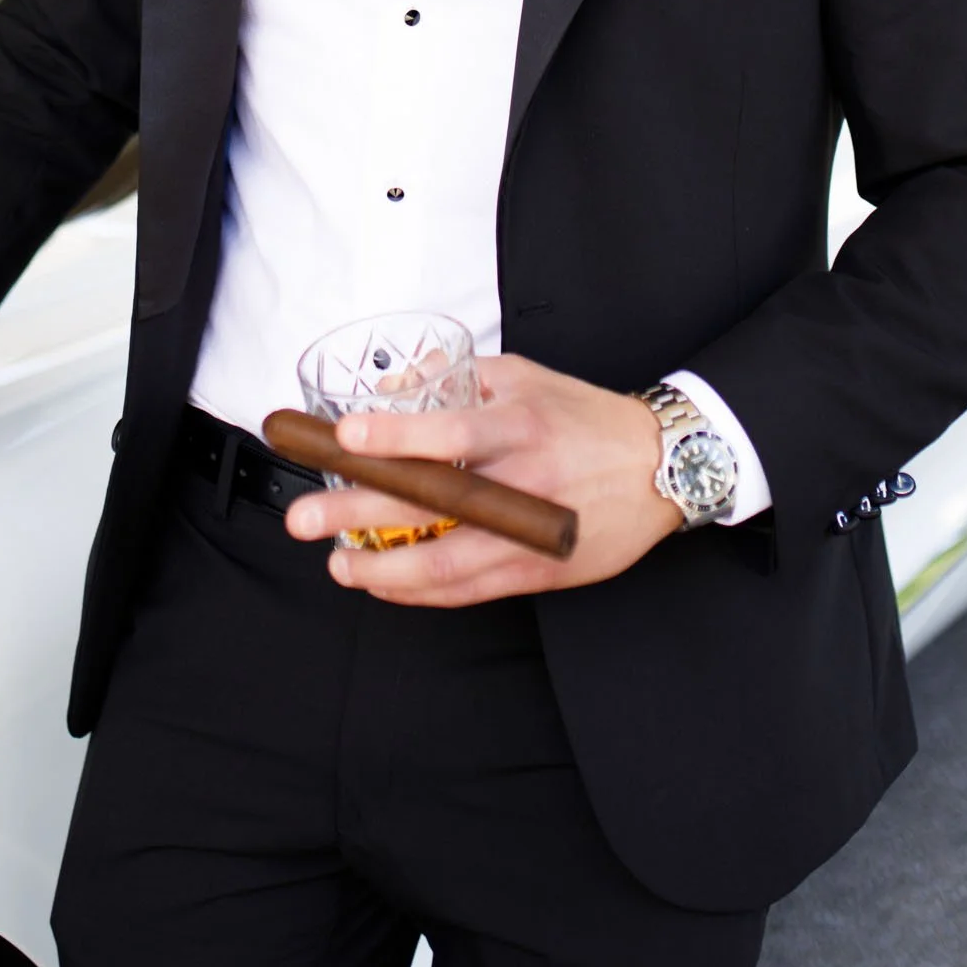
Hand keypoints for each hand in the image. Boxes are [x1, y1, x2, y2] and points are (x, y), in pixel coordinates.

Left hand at [284, 354, 681, 605]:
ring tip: (338, 564)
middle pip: (434, 503)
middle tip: (304, 517)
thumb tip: (392, 385)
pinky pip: (471, 589)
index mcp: (521, 423)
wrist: (661, 466)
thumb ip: (457, 377)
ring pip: (448, 561)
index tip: (345, 435)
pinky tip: (386, 585)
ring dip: (384, 568)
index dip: (396, 435)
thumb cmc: (584, 416)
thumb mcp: (524, 376)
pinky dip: (423, 590)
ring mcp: (532, 532)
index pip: (451, 431)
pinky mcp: (541, 570)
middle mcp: (525, 480)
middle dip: (360, 512)